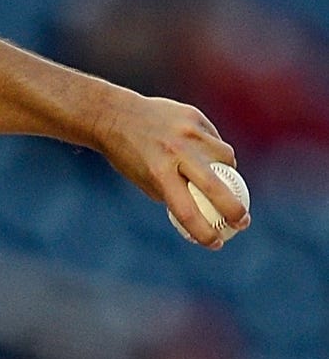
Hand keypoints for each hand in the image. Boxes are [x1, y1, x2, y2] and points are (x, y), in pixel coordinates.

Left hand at [94, 92, 247, 248]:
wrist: (115, 114)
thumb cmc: (130, 155)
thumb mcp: (145, 180)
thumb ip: (173, 194)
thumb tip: (204, 214)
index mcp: (158, 172)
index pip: (187, 211)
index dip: (204, 233)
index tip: (216, 243)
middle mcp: (175, 151)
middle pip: (216, 187)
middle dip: (235, 210)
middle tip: (242, 222)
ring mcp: (187, 131)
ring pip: (225, 157)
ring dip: (228, 172)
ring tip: (220, 177)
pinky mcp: (194, 116)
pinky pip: (215, 139)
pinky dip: (213, 150)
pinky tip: (202, 151)